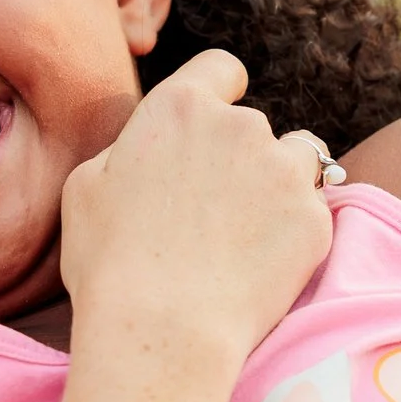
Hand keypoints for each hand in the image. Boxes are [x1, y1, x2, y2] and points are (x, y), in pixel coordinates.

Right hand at [59, 50, 337, 379]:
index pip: (222, 69)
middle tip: (208, 213)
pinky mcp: (315, 219)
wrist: (161, 332)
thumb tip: (148, 146)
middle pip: (252, 125)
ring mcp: (284, 171)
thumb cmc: (109, 264)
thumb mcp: (86, 187)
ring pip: (296, 159)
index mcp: (179, 108)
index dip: (219, 93)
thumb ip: (127, 147)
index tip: (214, 127)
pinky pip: (312, 211)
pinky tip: (256, 266)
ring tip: (242, 235)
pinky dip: (291, 232)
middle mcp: (240, 126)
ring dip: (277, 183)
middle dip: (238, 157)